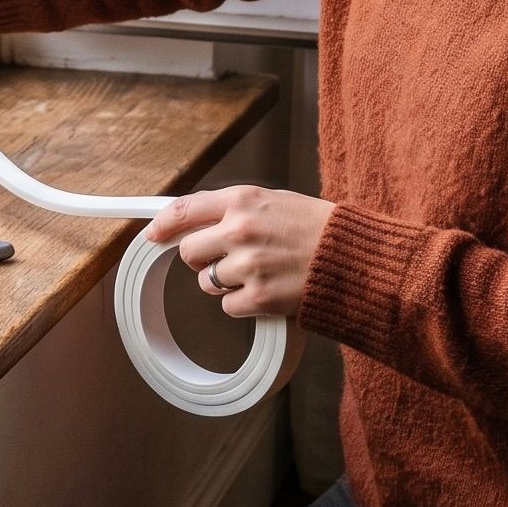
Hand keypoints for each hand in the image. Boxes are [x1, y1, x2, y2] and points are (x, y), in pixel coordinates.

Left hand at [143, 186, 337, 319]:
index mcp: (243, 200)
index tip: (152, 235)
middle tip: (228, 258)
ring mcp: (248, 266)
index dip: (163, 225)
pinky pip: (228, 306)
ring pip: (206, 282)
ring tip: (258, 273)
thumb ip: (234, 210)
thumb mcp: (275, 202)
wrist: (355, 260)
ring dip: (224, 282)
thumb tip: (193, 223)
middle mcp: (239, 230)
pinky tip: (266, 291)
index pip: (184, 210)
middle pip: (189, 251)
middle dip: (202, 258)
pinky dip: (243, 303)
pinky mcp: (258, 298)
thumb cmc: (319, 228)